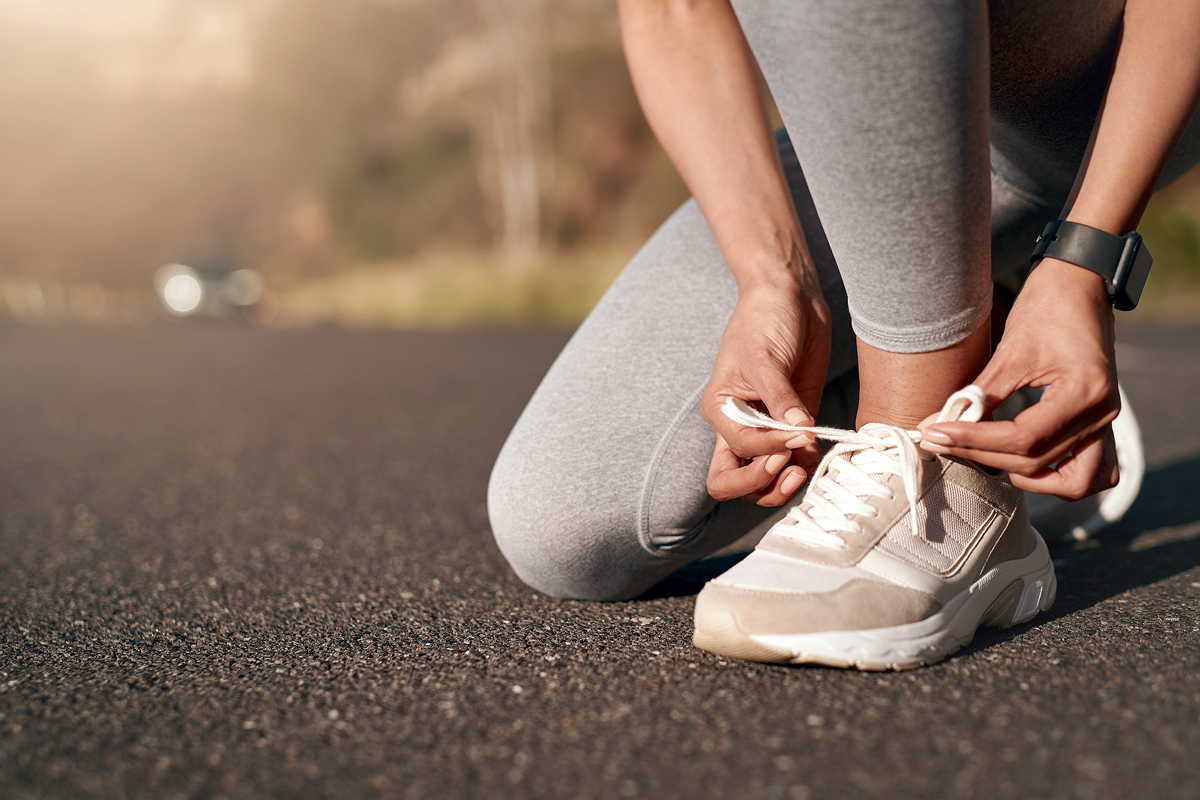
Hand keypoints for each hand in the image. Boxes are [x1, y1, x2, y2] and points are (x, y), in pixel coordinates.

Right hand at [702, 277, 830, 505]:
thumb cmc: (764, 320)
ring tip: (803, 468)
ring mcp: (768, 429)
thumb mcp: (765, 357)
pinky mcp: (795, 424)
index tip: (795, 432)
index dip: (767, 450)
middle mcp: (740, 427)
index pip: (738, 451)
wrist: (788, 297)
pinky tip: (819, 453)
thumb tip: (800, 432)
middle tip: (790, 465)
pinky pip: (796, 461)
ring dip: (781, 486)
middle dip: (761, 484)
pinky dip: (806, 467)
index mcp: (721, 411)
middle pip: (736, 482)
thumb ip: (780, 399)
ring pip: (764, 481)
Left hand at [918, 258, 1120, 499]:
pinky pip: (1093, 470)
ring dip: (1031, 480)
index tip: (934, 432)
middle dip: (983, 455)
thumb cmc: (1046, 308)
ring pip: (1075, 481)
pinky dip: (1060, 477)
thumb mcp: (1009, 351)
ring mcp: (1106, 421)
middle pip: (1037, 460)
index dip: (973, 440)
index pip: (1022, 437)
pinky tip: (1024, 465)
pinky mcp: (1099, 422)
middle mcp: (1101, 414)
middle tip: (941, 440)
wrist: (1080, 284)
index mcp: (1084, 393)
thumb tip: (937, 424)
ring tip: (988, 458)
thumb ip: (978, 395)